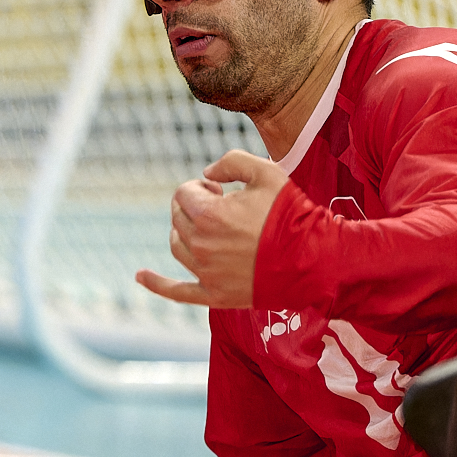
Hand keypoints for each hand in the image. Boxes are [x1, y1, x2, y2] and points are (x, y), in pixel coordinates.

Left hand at [135, 149, 285, 308]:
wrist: (317, 260)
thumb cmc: (293, 214)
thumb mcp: (266, 172)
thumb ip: (230, 162)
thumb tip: (206, 175)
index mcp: (208, 215)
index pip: (183, 194)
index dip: (200, 188)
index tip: (222, 191)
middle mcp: (200, 245)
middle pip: (178, 219)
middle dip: (193, 207)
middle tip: (221, 206)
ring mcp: (206, 272)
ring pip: (177, 246)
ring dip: (183, 233)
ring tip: (205, 228)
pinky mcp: (215, 295)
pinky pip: (177, 291)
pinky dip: (156, 283)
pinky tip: (140, 277)